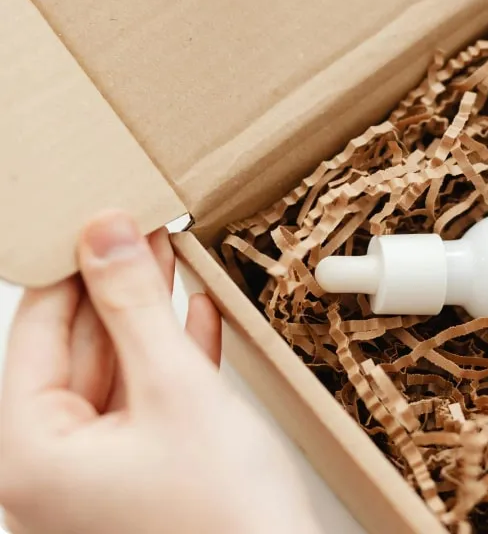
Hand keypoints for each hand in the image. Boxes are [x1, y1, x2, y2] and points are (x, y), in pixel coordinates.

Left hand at [0, 211, 320, 533]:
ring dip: (149, 317)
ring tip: (170, 256)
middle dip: (116, 286)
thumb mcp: (176, 390)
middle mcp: (52, 468)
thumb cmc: (226, 518)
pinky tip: (197, 317)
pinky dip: (172, 358)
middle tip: (145, 228)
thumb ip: (134, 306)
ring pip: (117, 371)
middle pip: (77, 349)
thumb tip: (105, 234)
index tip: (104, 216)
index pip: (36, 330)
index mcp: (28, 453)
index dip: (73, 265)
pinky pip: (146, 401)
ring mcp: (97, 475)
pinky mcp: (142, 475)